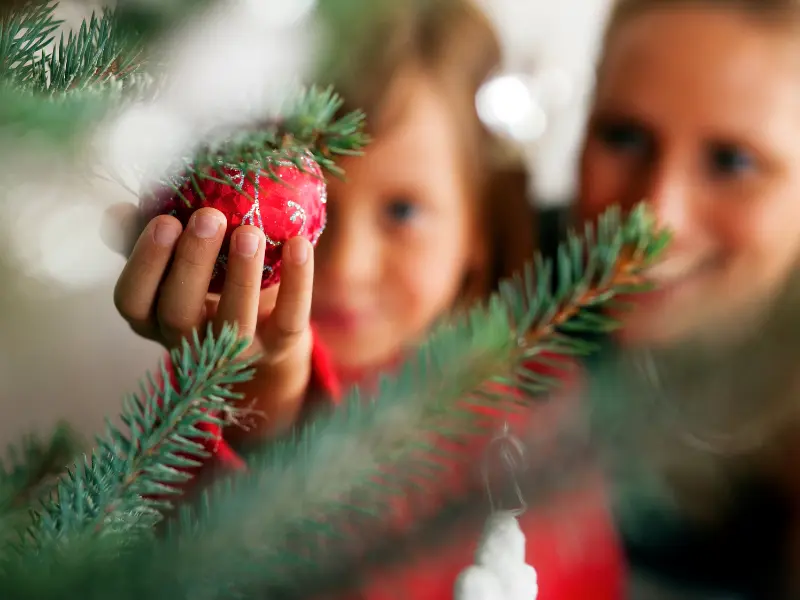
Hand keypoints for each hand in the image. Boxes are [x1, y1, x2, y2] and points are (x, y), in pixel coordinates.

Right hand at [103, 203, 313, 439]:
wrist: (266, 327)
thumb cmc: (209, 281)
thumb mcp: (176, 261)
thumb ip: (150, 236)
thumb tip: (118, 211)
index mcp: (152, 318)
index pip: (132, 300)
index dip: (144, 263)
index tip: (165, 220)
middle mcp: (188, 342)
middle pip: (179, 312)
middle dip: (192, 262)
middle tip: (209, 216)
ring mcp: (234, 352)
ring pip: (233, 322)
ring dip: (241, 276)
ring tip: (250, 231)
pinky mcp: (278, 348)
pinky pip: (288, 320)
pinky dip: (297, 283)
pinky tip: (298, 243)